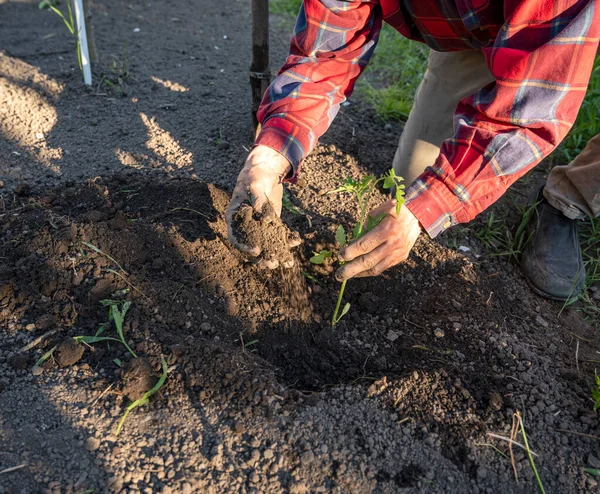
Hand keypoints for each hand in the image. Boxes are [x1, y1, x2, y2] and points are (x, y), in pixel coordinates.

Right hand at [226, 145, 298, 266]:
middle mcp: (245, 224)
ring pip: (265, 244)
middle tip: (273, 264)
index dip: (244, 247)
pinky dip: (287, 240)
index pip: (235, 236)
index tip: (257, 251)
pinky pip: (277, 235)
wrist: (265, 170)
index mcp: (234, 216)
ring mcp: (259, 225)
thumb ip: (259, 201)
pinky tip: (296, 242)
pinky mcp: (271, 223)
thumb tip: (265, 220)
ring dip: (275, 253)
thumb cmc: (256, 175)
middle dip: (262, 257)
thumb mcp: (256, 184)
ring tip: (286, 263)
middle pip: (251, 246)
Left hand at [335, 200, 420, 280]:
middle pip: (369, 261)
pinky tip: (360, 271)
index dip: (350, 253)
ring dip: (359, 273)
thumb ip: (364, 228)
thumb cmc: (395, 210)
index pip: (364, 246)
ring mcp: (399, 253)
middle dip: (351, 269)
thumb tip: (351, 244)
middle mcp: (394, 243)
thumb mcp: (378, 212)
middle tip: (338, 275)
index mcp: (387, 229)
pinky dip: (370, 271)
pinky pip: (383, 268)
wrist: (419, 214)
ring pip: (376, 268)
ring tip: (346, 275)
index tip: (339, 256)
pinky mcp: (402, 257)